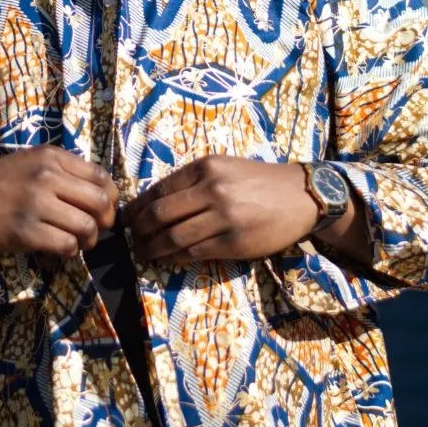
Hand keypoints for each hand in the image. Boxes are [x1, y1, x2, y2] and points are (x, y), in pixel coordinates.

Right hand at [0, 146, 118, 256]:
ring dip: (89, 239)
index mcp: (51, 157)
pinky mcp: (25, 232)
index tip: (107, 209)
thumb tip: (99, 191)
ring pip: (87, 226)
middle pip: (100, 202)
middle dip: (106, 221)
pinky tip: (62, 249)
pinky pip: (67, 245)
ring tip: (79, 241)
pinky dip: (71, 252)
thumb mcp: (31, 162)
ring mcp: (36, 204)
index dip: (111, 197)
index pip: (100, 176)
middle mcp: (47, 176)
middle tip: (98, 229)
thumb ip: (63, 170)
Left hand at [126, 155, 318, 263]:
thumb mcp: (224, 168)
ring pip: (173, 237)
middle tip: (131, 238)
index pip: (159, 188)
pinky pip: (193, 253)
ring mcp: (223, 217)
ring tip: (143, 253)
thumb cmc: (258, 181)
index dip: (138, 206)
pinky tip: (167, 258)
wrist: (300, 196)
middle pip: (160, 213)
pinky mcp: (234, 242)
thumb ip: (192, 181)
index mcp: (206, 167)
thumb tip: (154, 202)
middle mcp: (212, 189)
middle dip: (139, 229)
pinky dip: (174, 257)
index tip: (127, 217)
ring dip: (152, 248)